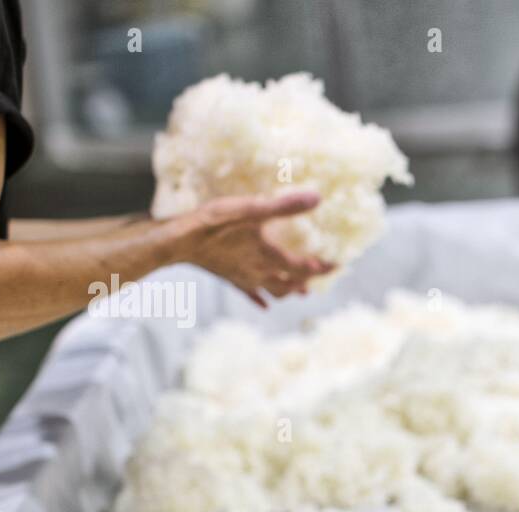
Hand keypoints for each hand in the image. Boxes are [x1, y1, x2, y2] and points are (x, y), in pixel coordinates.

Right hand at [178, 192, 335, 306]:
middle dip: (307, 282)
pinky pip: (249, 294)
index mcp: (269, 258)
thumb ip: (284, 206)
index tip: (338, 265)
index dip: (323, 267)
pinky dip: (260, 299)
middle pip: (291, 285)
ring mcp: (244, 278)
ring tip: (302, 292)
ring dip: (289, 291)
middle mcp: (260, 272)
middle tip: (320, 279)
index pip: (304, 267)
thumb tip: (317, 198)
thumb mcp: (253, 209)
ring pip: (273, 291)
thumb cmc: (216, 224)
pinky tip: (264, 305)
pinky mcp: (229, 278)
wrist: (180, 241)